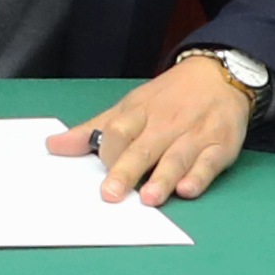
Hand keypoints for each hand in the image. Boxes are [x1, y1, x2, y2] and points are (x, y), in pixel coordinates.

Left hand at [51, 54, 256, 204]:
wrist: (218, 75)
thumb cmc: (168, 98)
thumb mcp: (129, 106)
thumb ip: (94, 130)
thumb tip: (54, 146)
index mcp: (140, 113)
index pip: (119, 130)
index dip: (108, 151)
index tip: (98, 174)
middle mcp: (166, 124)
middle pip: (143, 148)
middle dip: (126, 171)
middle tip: (111, 194)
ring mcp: (194, 135)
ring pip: (176, 158)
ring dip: (163, 179)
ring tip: (149, 199)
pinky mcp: (220, 146)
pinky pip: (209, 163)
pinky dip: (199, 176)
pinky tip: (187, 189)